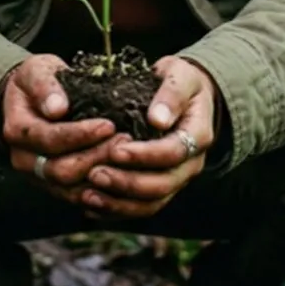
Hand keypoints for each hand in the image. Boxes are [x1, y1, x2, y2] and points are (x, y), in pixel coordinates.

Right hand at [0, 54, 119, 205]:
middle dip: (96, 156)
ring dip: (102, 174)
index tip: (108, 125)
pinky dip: (99, 190)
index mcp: (17, 130)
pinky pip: (76, 197)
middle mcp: (23, 159)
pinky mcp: (52, 186)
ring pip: (70, 189)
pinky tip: (120, 175)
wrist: (27, 98)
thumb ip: (45, 86)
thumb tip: (57, 108)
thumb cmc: (36, 80)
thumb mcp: (37, 70)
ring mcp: (37, 176)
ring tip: (127, 156)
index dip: (81, 135)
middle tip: (125, 141)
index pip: (50, 139)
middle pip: (61, 170)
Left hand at [79, 56, 218, 219]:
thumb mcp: (179, 75)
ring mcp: (176, 179)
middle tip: (93, 173)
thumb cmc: (180, 80)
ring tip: (86, 195)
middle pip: (162, 185)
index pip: (173, 153)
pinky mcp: (161, 188)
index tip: (115, 149)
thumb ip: (171, 94)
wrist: (187, 94)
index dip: (144, 155)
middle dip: (126, 183)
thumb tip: (158, 120)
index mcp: (198, 135)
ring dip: (118, 203)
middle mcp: (190, 164)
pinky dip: (116, 210)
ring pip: (151, 203)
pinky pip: (140, 207)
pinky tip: (90, 205)